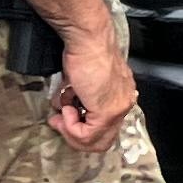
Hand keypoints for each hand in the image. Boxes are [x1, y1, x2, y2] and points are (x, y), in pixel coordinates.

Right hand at [47, 23, 139, 150]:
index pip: (104, 128)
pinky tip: (67, 108)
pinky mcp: (107, 112)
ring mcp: (117, 109)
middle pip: (101, 140)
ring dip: (70, 131)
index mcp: (121, 95)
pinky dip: (70, 126)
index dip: (80, 128)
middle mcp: (123, 103)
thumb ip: (79, 97)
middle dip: (74, 135)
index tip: (63, 117)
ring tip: (62, 113)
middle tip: (59, 122)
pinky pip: (86, 135)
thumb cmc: (84, 51)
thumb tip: (65, 109)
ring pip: (94, 142)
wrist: (88, 40)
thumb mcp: (81, 79)